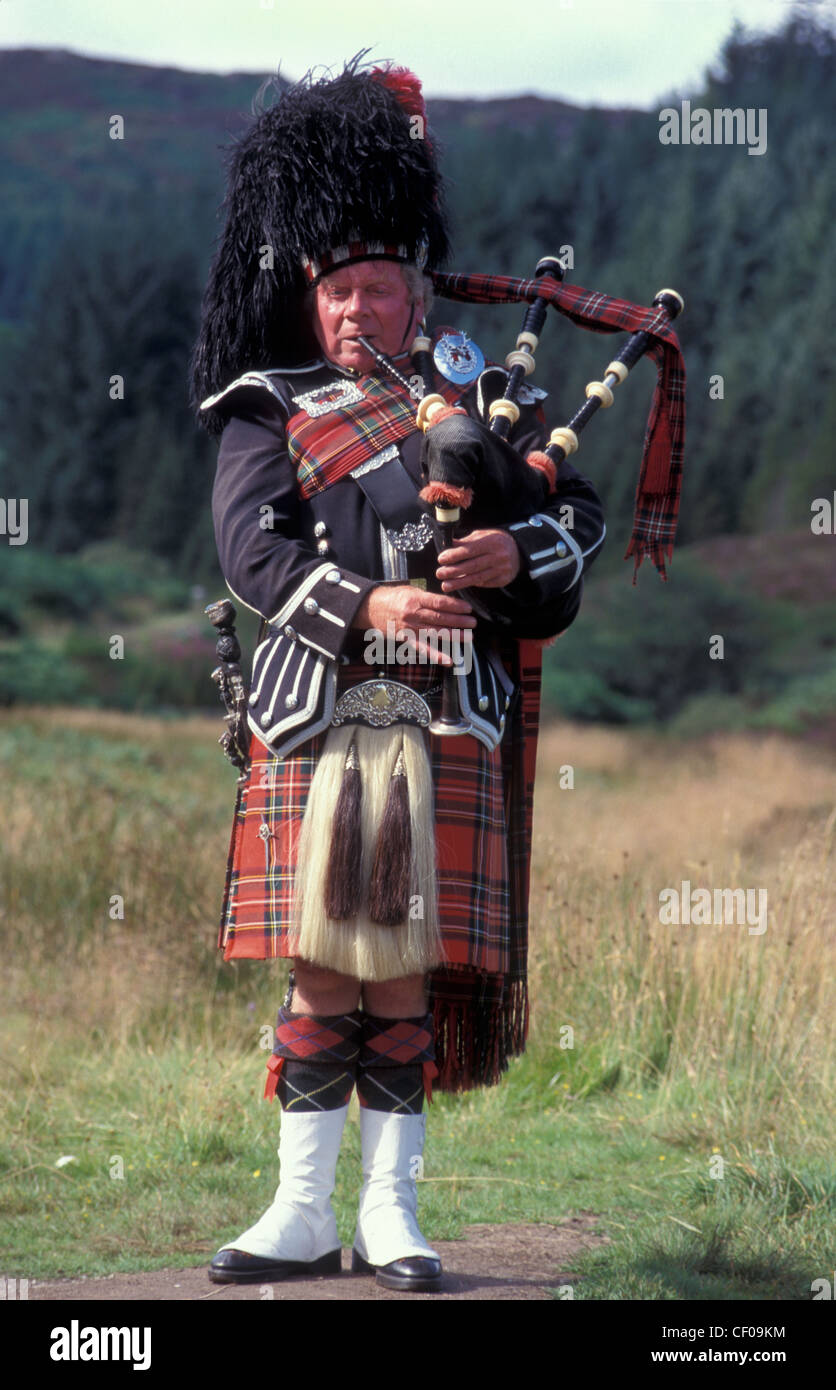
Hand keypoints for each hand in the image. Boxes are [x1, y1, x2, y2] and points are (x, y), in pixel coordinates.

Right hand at [352, 584, 476, 664]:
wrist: (371, 608)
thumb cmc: (393, 597)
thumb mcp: (410, 591)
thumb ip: (428, 597)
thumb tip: (447, 602)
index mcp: (415, 599)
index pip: (439, 602)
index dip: (455, 605)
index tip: (468, 608)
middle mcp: (413, 614)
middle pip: (440, 618)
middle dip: (458, 621)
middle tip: (473, 623)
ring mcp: (410, 628)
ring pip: (435, 633)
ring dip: (453, 636)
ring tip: (468, 637)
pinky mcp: (406, 639)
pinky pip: (423, 649)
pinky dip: (436, 655)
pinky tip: (448, 660)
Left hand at [436, 528, 520, 589]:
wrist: (518, 551)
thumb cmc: (495, 542)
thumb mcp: (482, 536)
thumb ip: (465, 542)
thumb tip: (447, 545)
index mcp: (492, 542)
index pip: (470, 550)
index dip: (454, 555)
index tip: (441, 559)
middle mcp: (498, 556)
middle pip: (472, 566)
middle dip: (453, 571)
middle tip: (439, 574)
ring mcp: (502, 569)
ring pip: (477, 578)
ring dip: (459, 583)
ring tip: (445, 586)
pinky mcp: (503, 579)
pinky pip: (484, 583)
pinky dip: (472, 584)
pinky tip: (461, 585)